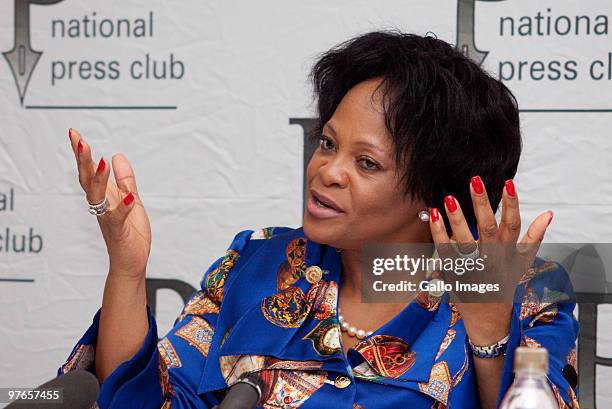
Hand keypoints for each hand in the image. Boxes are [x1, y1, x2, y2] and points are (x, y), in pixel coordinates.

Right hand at [68, 128, 151, 280]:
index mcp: (104, 197)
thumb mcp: (131, 199)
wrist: (130, 262)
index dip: (81, 154)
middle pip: (87, 180)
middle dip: (83, 160)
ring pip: (97, 198)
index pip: (89, 172)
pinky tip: (130, 197)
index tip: (74, 133)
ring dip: (98, 180)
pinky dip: (124, 208)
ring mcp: (107, 219)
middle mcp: (101, 206)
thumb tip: (117, 155)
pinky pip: (119, 219)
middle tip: (79, 140)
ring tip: (101, 162)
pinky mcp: (118, 232)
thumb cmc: (130, 232)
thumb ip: (125, 180)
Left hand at [427, 176, 553, 342]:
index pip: (513, 225)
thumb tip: (548, 214)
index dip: (512, 205)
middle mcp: (491, 259)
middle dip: (482, 204)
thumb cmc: (504, 285)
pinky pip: (444, 250)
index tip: (508, 183)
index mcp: (508, 254)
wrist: (488, 320)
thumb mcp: (522, 263)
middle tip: (475, 181)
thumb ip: (533, 238)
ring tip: (449, 198)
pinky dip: (438, 232)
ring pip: (464, 240)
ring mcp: (472, 267)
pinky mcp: (454, 273)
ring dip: (456, 218)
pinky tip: (433, 214)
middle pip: (488, 228)